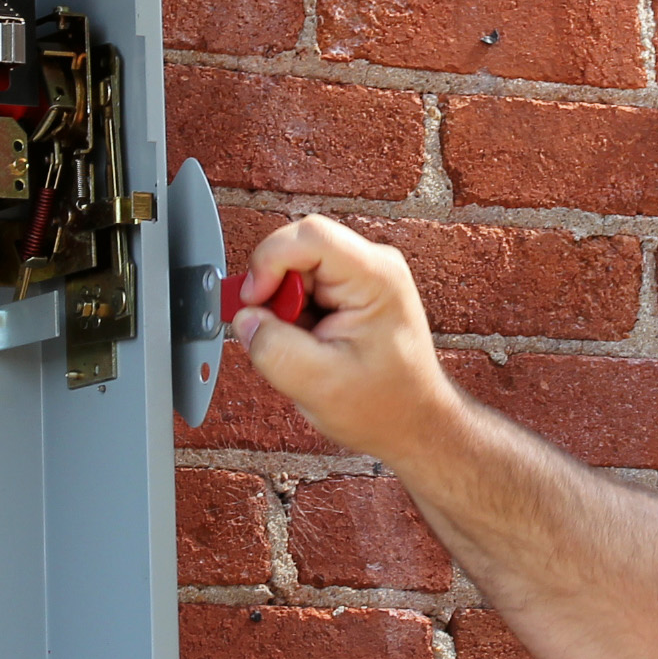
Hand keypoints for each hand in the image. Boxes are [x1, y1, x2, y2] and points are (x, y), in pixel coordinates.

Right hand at [233, 214, 468, 468]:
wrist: (413, 422)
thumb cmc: (385, 407)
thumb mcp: (317, 385)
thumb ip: (273, 348)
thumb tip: (244, 318)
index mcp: (376, 278)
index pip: (310, 236)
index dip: (269, 261)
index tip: (254, 300)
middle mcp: (373, 265)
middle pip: (298, 250)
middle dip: (275, 292)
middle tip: (279, 335)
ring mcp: (364, 275)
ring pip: (297, 269)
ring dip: (285, 308)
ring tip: (304, 346)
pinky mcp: (352, 289)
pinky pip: (305, 286)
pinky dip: (295, 314)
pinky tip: (311, 343)